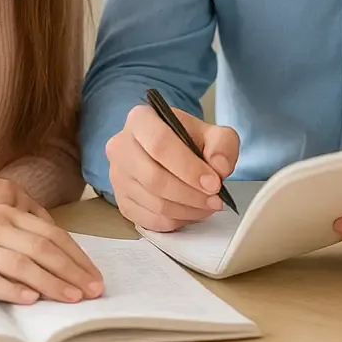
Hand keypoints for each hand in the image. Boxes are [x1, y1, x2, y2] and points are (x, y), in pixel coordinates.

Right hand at [0, 206, 103, 304]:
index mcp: (5, 214)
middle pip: (44, 249)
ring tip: (73, 298)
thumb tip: (59, 266)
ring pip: (22, 264)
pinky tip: (30, 300)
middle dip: (73, 272)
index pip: (52, 235)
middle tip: (95, 291)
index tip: (96, 276)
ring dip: (52, 283)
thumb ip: (19, 241)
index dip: (77, 257)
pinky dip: (12, 290)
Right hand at [105, 101, 239, 232]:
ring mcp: (117, 177)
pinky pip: (149, 220)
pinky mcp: (121, 201)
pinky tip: (192, 211)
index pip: (160, 144)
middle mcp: (121, 147)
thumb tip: (219, 168)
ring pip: (153, 202)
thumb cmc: (189, 140)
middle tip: (215, 199)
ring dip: (187, 210)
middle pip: (154, 178)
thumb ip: (223, 145)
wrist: (172, 150)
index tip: (214, 183)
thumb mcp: (214, 133)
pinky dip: (176, 221)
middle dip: (191, 194)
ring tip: (209, 205)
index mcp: (140, 120)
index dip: (189, 168)